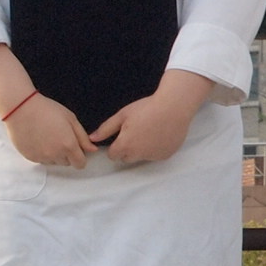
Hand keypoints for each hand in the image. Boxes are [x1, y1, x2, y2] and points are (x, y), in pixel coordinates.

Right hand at [4, 92, 92, 168]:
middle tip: (61, 138)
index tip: (77, 148)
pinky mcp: (30, 157)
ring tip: (49, 138)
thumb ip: (83, 137)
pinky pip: (42, 161)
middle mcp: (55, 155)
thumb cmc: (48, 110)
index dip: (80, 157)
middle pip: (67, 163)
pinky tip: (39, 140)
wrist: (21, 108)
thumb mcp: (71, 119)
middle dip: (68, 154)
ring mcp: (42, 157)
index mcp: (68, 145)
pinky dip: (43, 154)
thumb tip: (93, 150)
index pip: (80, 164)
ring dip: (55, 155)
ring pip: (54, 162)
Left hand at [93, 71, 210, 166]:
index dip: (116, 145)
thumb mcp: (123, 115)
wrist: (173, 107)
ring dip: (142, 149)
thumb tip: (92, 139)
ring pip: (142, 157)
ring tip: (150, 131)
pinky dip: (156, 148)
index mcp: (125, 145)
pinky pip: (155, 155)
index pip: (113, 155)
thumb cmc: (146, 108)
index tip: (123, 135)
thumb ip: (106, 129)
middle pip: (126, 158)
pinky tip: (160, 134)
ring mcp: (153, 156)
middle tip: (136, 132)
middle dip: (128, 149)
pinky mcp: (165, 155)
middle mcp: (138, 155)